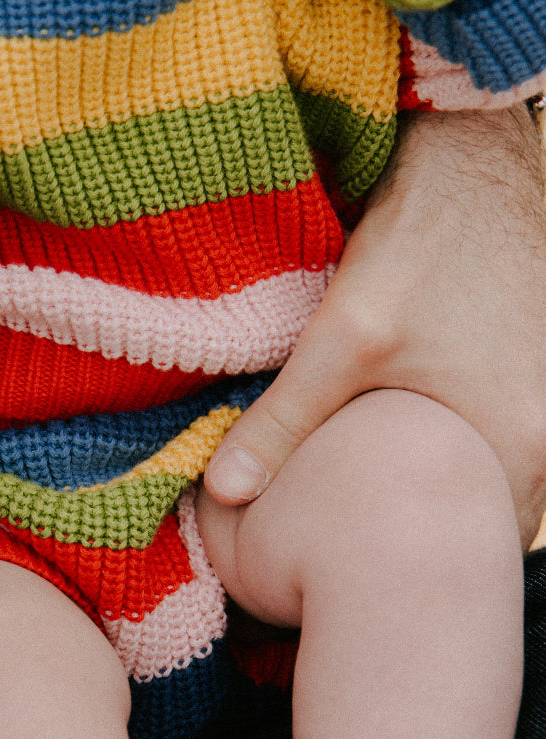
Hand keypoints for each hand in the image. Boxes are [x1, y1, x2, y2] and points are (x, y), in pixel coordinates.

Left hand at [205, 107, 545, 549]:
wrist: (478, 158)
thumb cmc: (424, 242)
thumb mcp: (343, 338)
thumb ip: (284, 422)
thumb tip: (223, 493)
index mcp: (517, 439)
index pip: (481, 545)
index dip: (427, 566)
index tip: (373, 580)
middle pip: (489, 516)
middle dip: (436, 534)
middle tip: (370, 549)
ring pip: (492, 478)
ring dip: (446, 493)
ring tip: (385, 505)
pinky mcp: (533, 373)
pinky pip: (495, 439)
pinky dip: (455, 453)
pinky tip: (409, 449)